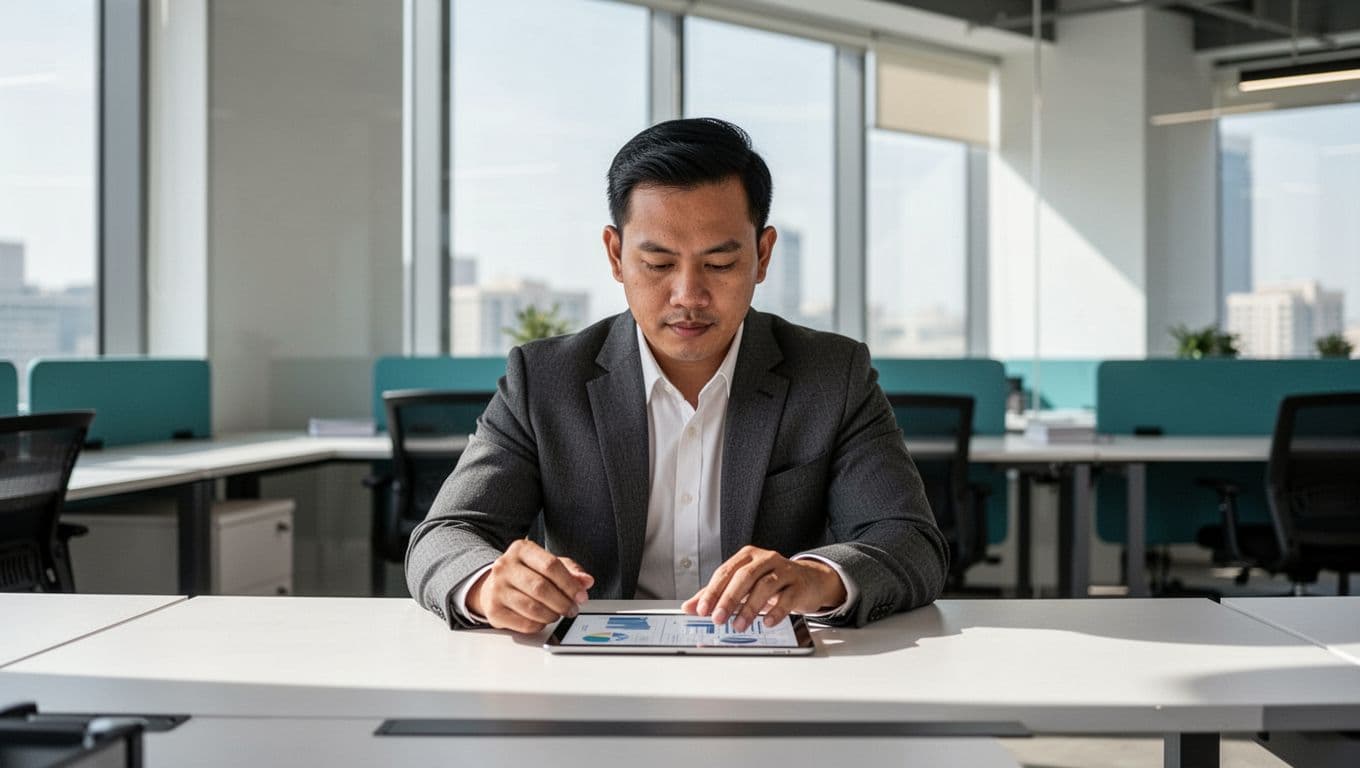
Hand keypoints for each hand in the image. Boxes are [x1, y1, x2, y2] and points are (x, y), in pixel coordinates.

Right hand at [466, 539, 593, 633]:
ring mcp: (496, 588)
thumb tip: (586, 581)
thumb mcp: (546, 564)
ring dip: (552, 615)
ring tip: (557, 614)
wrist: (493, 585)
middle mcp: (505, 566)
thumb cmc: (524, 574)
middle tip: (572, 609)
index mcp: (521, 549)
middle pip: (541, 588)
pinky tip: (542, 620)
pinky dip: (539, 625)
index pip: (550, 565)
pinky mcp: (493, 610)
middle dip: (562, 602)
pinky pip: (524, 624)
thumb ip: (569, 570)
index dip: (570, 584)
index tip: (581, 596)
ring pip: (533, 608)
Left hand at [680, 546, 846, 631]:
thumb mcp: (743, 585)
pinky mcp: (799, 584)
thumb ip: (716, 594)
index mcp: (747, 557)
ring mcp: (784, 570)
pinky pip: (787, 597)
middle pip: (744, 576)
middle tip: (718, 618)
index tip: (701, 610)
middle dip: (728, 598)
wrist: (810, 580)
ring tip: (739, 625)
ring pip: (765, 585)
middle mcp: (765, 559)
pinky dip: (776, 611)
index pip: (725, 572)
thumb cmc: (772, 582)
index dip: (712, 591)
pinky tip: (767, 622)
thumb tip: (689, 607)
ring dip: (750, 608)